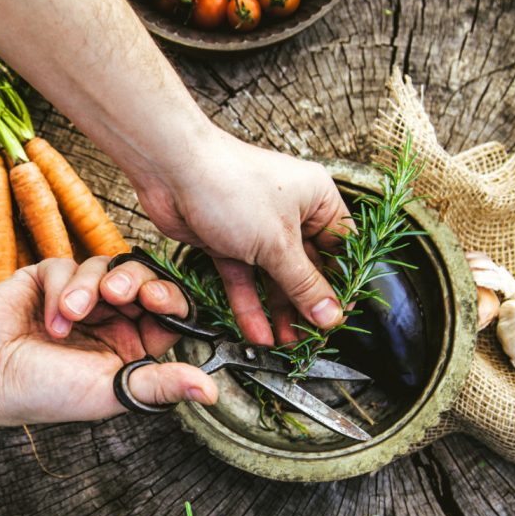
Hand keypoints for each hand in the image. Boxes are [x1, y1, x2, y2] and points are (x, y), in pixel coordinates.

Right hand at [0, 257, 217, 426]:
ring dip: (92, 289)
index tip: (160, 301)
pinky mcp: (50, 279)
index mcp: (131, 348)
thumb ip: (162, 384)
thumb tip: (210, 391)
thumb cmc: (44, 393)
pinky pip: (72, 265)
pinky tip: (49, 318)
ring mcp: (81, 298)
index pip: (167, 313)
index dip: (170, 302)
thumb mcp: (113, 390)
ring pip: (109, 268)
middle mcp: (110, 321)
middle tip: (122, 294)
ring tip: (71, 316)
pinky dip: (63, 289)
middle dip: (136, 284)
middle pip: (143, 281)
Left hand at [133, 126, 351, 345]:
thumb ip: (304, 284)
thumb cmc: (231, 186)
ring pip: (274, 278)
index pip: (342, 247)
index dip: (342, 283)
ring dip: (278, 312)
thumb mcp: (278, 243)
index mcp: (317, 198)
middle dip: (306, 305)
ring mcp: (257, 228)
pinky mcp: (228, 241)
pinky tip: (256, 332)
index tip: (338, 316)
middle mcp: (290, 212)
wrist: (172, 171)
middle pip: (307, 268)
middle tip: (310, 338)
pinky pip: (244, 279)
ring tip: (285, 344)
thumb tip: (329, 315)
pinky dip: (249, 305)